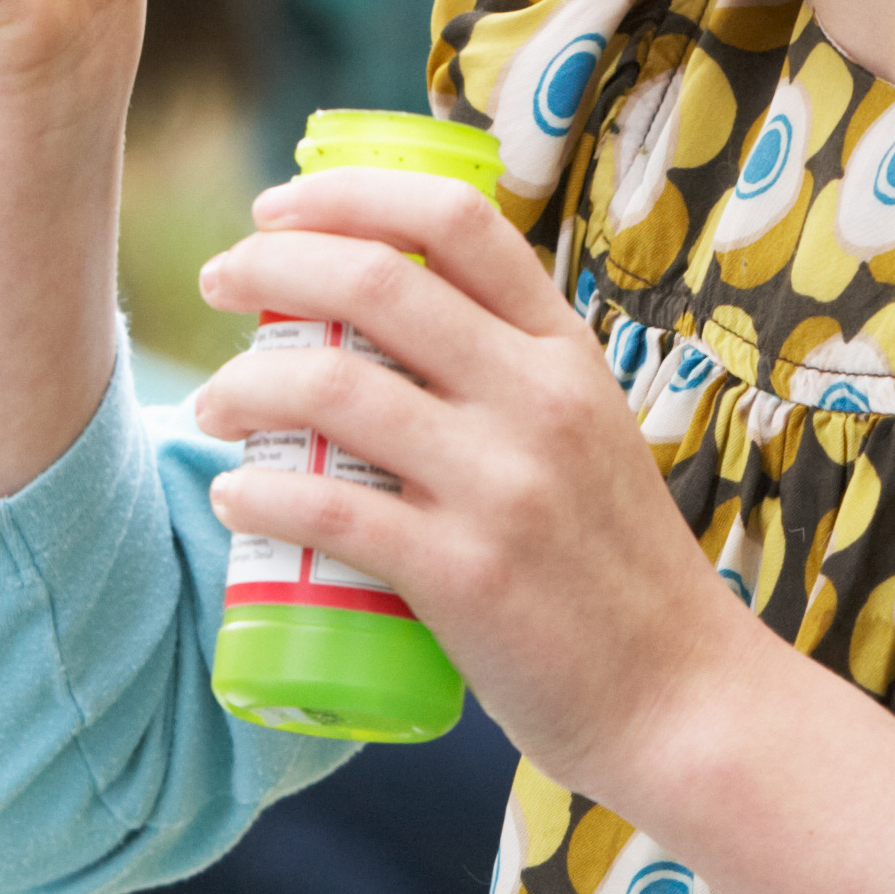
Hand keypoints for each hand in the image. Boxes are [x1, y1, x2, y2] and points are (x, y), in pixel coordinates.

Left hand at [185, 167, 767, 808]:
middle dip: (268, 265)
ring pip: (332, 387)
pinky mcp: (464, 575)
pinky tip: (234, 499)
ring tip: (212, 407)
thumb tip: (392, 337)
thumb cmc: (619, 573)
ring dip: (242, 384)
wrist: (681, 699)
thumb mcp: (591, 436)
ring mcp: (503, 486)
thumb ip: (514, 380)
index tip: (276, 208)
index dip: (348, 195)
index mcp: (567, 354)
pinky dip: (259, 495)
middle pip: (375, 281)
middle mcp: (539, 401)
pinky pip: (328, 512)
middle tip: (218, 284)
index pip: (457, 220)